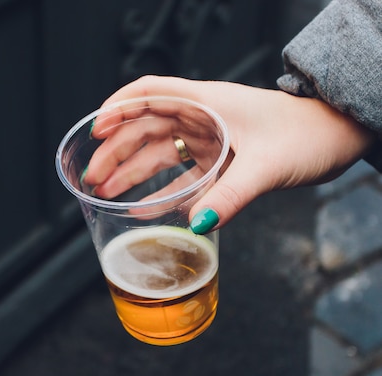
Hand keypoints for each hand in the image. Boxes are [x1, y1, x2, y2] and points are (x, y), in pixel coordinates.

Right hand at [83, 75, 375, 232]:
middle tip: (93, 177)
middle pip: (145, 128)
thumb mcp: (267, 164)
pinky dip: (161, 190)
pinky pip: (181, 174)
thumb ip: (231, 194)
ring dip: (131, 172)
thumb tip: (196, 224)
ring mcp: (209, 138)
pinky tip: (143, 207)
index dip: (118, 108)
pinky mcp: (219, 158)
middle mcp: (203, 117)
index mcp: (208, 102)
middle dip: (116, 151)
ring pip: (158, 152)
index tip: (95, 130)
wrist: (339, 136)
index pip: (150, 93)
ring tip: (106, 193)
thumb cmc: (309, 135)